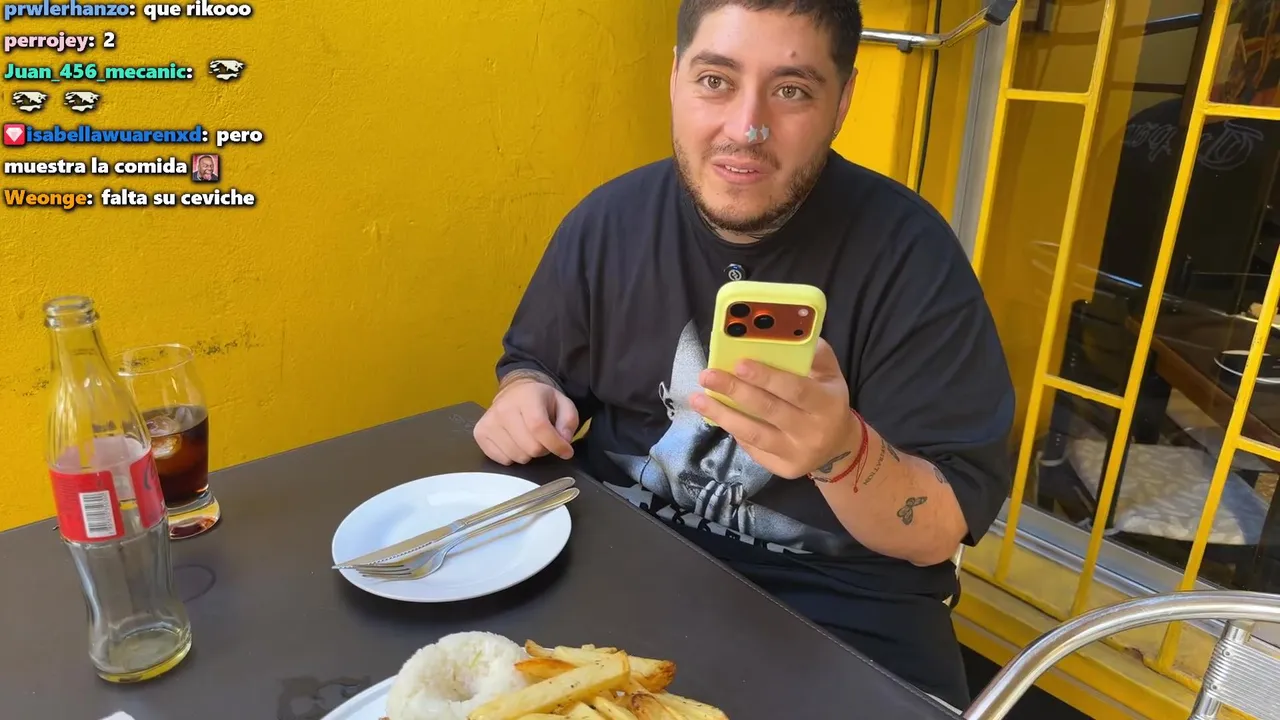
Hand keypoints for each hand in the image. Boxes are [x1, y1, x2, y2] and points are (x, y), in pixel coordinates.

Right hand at [473, 376, 578, 464]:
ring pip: (517, 456)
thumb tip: (564, 440)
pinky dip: (513, 457)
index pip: (539, 427)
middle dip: (543, 449)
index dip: (555, 444)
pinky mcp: (480, 434)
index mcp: (526, 397)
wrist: (515, 392)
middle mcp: (504, 408)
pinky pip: (502, 460)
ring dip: (528, 454)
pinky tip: (516, 443)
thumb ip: (568, 422)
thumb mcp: (563, 404)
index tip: (566, 451)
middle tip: (544, 441)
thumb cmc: (541, 401)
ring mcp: (489, 422)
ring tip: (530, 440)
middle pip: (529, 446)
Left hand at [690, 339, 856, 478]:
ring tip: (697, 399)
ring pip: (754, 434)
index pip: (794, 389)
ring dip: (722, 415)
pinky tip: (716, 415)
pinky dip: (733, 429)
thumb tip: (781, 334)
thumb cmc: (827, 400)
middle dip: (734, 391)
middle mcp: (813, 431)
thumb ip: (812, 354)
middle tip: (707, 375)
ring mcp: (797, 454)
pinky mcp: (782, 469)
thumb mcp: (830, 375)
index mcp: (827, 403)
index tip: (738, 363)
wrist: (837, 446)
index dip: (766, 377)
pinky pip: (752, 447)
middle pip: (769, 410)